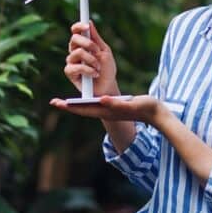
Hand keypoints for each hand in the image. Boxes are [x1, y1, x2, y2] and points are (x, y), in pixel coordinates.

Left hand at [49, 95, 163, 125]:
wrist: (157, 114)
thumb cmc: (147, 108)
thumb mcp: (132, 104)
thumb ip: (117, 104)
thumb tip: (101, 100)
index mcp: (107, 112)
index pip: (84, 109)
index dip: (70, 106)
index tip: (57, 103)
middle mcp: (106, 112)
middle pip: (83, 109)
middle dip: (68, 106)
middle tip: (54, 102)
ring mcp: (109, 110)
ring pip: (88, 107)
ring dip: (76, 104)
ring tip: (64, 101)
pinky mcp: (114, 107)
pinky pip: (96, 104)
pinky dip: (87, 101)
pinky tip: (84, 97)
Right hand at [64, 20, 119, 96]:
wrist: (107, 87)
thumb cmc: (107, 70)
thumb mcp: (105, 52)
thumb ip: (96, 38)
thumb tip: (89, 22)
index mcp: (83, 44)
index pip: (76, 31)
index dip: (79, 26)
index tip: (87, 26)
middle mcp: (75, 51)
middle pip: (74, 39)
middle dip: (88, 43)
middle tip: (97, 51)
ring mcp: (72, 61)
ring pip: (76, 53)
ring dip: (91, 59)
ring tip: (98, 67)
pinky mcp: (70, 72)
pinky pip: (76, 67)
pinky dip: (88, 70)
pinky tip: (95, 74)